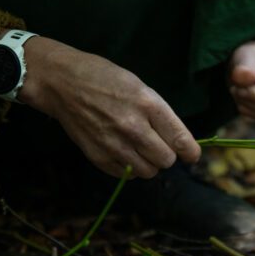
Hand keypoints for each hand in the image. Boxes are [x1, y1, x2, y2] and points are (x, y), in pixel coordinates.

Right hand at [17, 36, 200, 178]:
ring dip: (148, 163)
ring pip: (148, 172)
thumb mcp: (139, 87)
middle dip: (166, 155)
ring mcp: (114, 144)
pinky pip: (126, 175)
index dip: (190, 151)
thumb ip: (160, 115)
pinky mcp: (97, 156)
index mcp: (148, 104)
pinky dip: (129, 168)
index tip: (191, 155)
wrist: (62, 83)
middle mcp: (133, 126)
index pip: (180, 140)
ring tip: (139, 148)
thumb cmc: (104, 79)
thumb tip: (180, 143)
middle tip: (158, 144)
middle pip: (166, 160)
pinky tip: (123, 151)